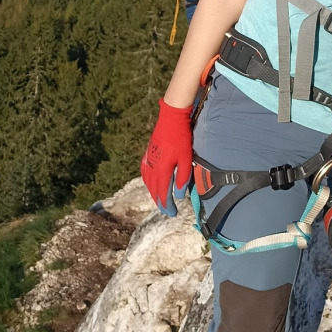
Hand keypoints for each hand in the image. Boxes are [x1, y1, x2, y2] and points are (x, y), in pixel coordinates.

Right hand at [141, 98, 193, 216]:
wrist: (171, 119)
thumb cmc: (181, 138)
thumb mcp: (186, 159)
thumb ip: (182, 178)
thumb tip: (178, 195)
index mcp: (162, 170)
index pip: (163, 193)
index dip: (167, 205)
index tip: (173, 213)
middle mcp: (152, 168)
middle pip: (154, 190)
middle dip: (160, 202)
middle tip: (167, 211)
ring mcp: (148, 161)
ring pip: (148, 183)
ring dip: (153, 194)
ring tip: (159, 200)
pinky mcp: (148, 154)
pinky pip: (144, 173)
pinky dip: (147, 182)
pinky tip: (150, 183)